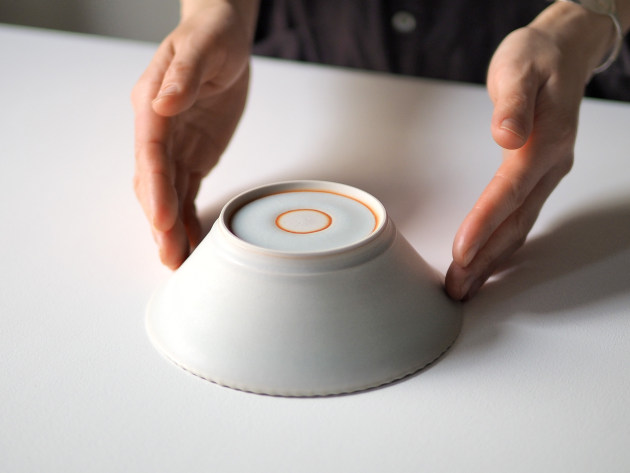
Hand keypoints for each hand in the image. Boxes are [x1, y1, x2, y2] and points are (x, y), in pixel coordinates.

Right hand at [132, 0, 257, 268]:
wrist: (223, 36)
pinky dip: (188, 217)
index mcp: (154, 105)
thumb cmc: (212, 36)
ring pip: (167, 194)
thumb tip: (164, 104)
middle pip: (153, 182)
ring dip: (171, 228)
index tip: (163, 219)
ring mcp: (175, 146)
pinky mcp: (193, 155)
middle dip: (160, 220)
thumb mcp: (203, 48)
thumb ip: (183, 77)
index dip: (155, 188)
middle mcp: (159, 130)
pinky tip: (191, 241)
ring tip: (177, 261)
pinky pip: (187, 191)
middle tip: (170, 255)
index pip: (150, 153)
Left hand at [445, 2, 616, 299]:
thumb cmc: (536, 59)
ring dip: (494, 259)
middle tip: (458, 287)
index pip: (509, 192)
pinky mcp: (537, 173)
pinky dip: (502, 242)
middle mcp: (549, 165)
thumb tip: (506, 135)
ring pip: (519, 225)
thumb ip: (513, 104)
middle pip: (514, 222)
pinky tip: (489, 258)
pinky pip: (520, 216)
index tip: (461, 252)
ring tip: (467, 284)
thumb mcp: (520, 70)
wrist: (562, 51)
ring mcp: (546, 172)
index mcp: (544, 143)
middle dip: (486, 259)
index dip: (484, 224)